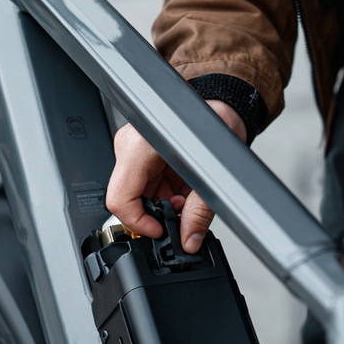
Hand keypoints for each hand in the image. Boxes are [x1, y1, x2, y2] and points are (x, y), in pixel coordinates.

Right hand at [106, 100, 245, 253]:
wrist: (222, 104)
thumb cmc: (217, 123)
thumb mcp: (212, 175)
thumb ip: (199, 213)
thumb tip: (189, 240)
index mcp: (141, 146)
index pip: (120, 198)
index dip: (138, 223)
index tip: (159, 231)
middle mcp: (131, 145)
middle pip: (130, 198)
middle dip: (158, 211)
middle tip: (184, 209)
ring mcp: (134, 148)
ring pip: (139, 194)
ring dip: (164, 202)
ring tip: (188, 194)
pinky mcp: (141, 152)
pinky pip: (147, 183)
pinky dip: (165, 192)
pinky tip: (183, 185)